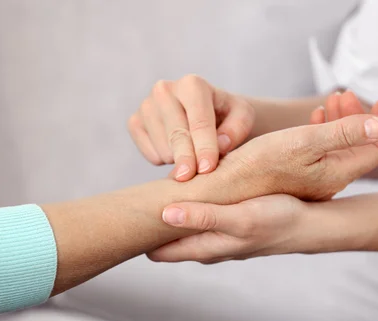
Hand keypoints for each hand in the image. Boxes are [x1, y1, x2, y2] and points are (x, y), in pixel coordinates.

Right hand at [127, 74, 254, 180]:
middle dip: (187, 159)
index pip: (198, 121)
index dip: (204, 147)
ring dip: (179, 162)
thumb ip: (237, 128)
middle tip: (192, 178)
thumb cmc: (226, 116)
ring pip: (162, 147)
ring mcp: (146, 106)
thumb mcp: (242, 117)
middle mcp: (164, 89)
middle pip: (176, 135)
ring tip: (194, 156)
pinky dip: (164, 161)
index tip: (207, 169)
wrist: (204, 113)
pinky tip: (177, 154)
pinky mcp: (134, 123)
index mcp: (192, 84)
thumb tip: (221, 144)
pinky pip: (148, 153)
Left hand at [149, 94, 377, 263]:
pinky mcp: (232, 225)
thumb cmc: (278, 219)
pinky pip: (200, 221)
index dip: (142, 237)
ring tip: (150, 202)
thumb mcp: (240, 218)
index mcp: (208, 247)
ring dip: (169, 219)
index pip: (162, 252)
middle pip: (169, 243)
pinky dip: (188, 212)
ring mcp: (221, 237)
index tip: (123, 221)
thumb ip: (203, 217)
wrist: (313, 224)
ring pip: (185, 232)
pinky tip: (187, 196)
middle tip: (129, 208)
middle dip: (150, 229)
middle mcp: (211, 246)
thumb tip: (164, 215)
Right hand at [210, 98, 377, 202]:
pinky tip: (311, 120)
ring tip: (329, 102)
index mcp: (335, 173)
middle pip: (358, 148)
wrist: (223, 189)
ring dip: (339, 122)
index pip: (376, 149)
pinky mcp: (294, 178)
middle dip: (358, 116)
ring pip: (337, 149)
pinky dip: (321, 133)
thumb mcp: (304, 142)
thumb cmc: (258, 165)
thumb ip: (344, 133)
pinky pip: (319, 154)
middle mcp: (328, 181)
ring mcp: (311, 182)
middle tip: (344, 94)